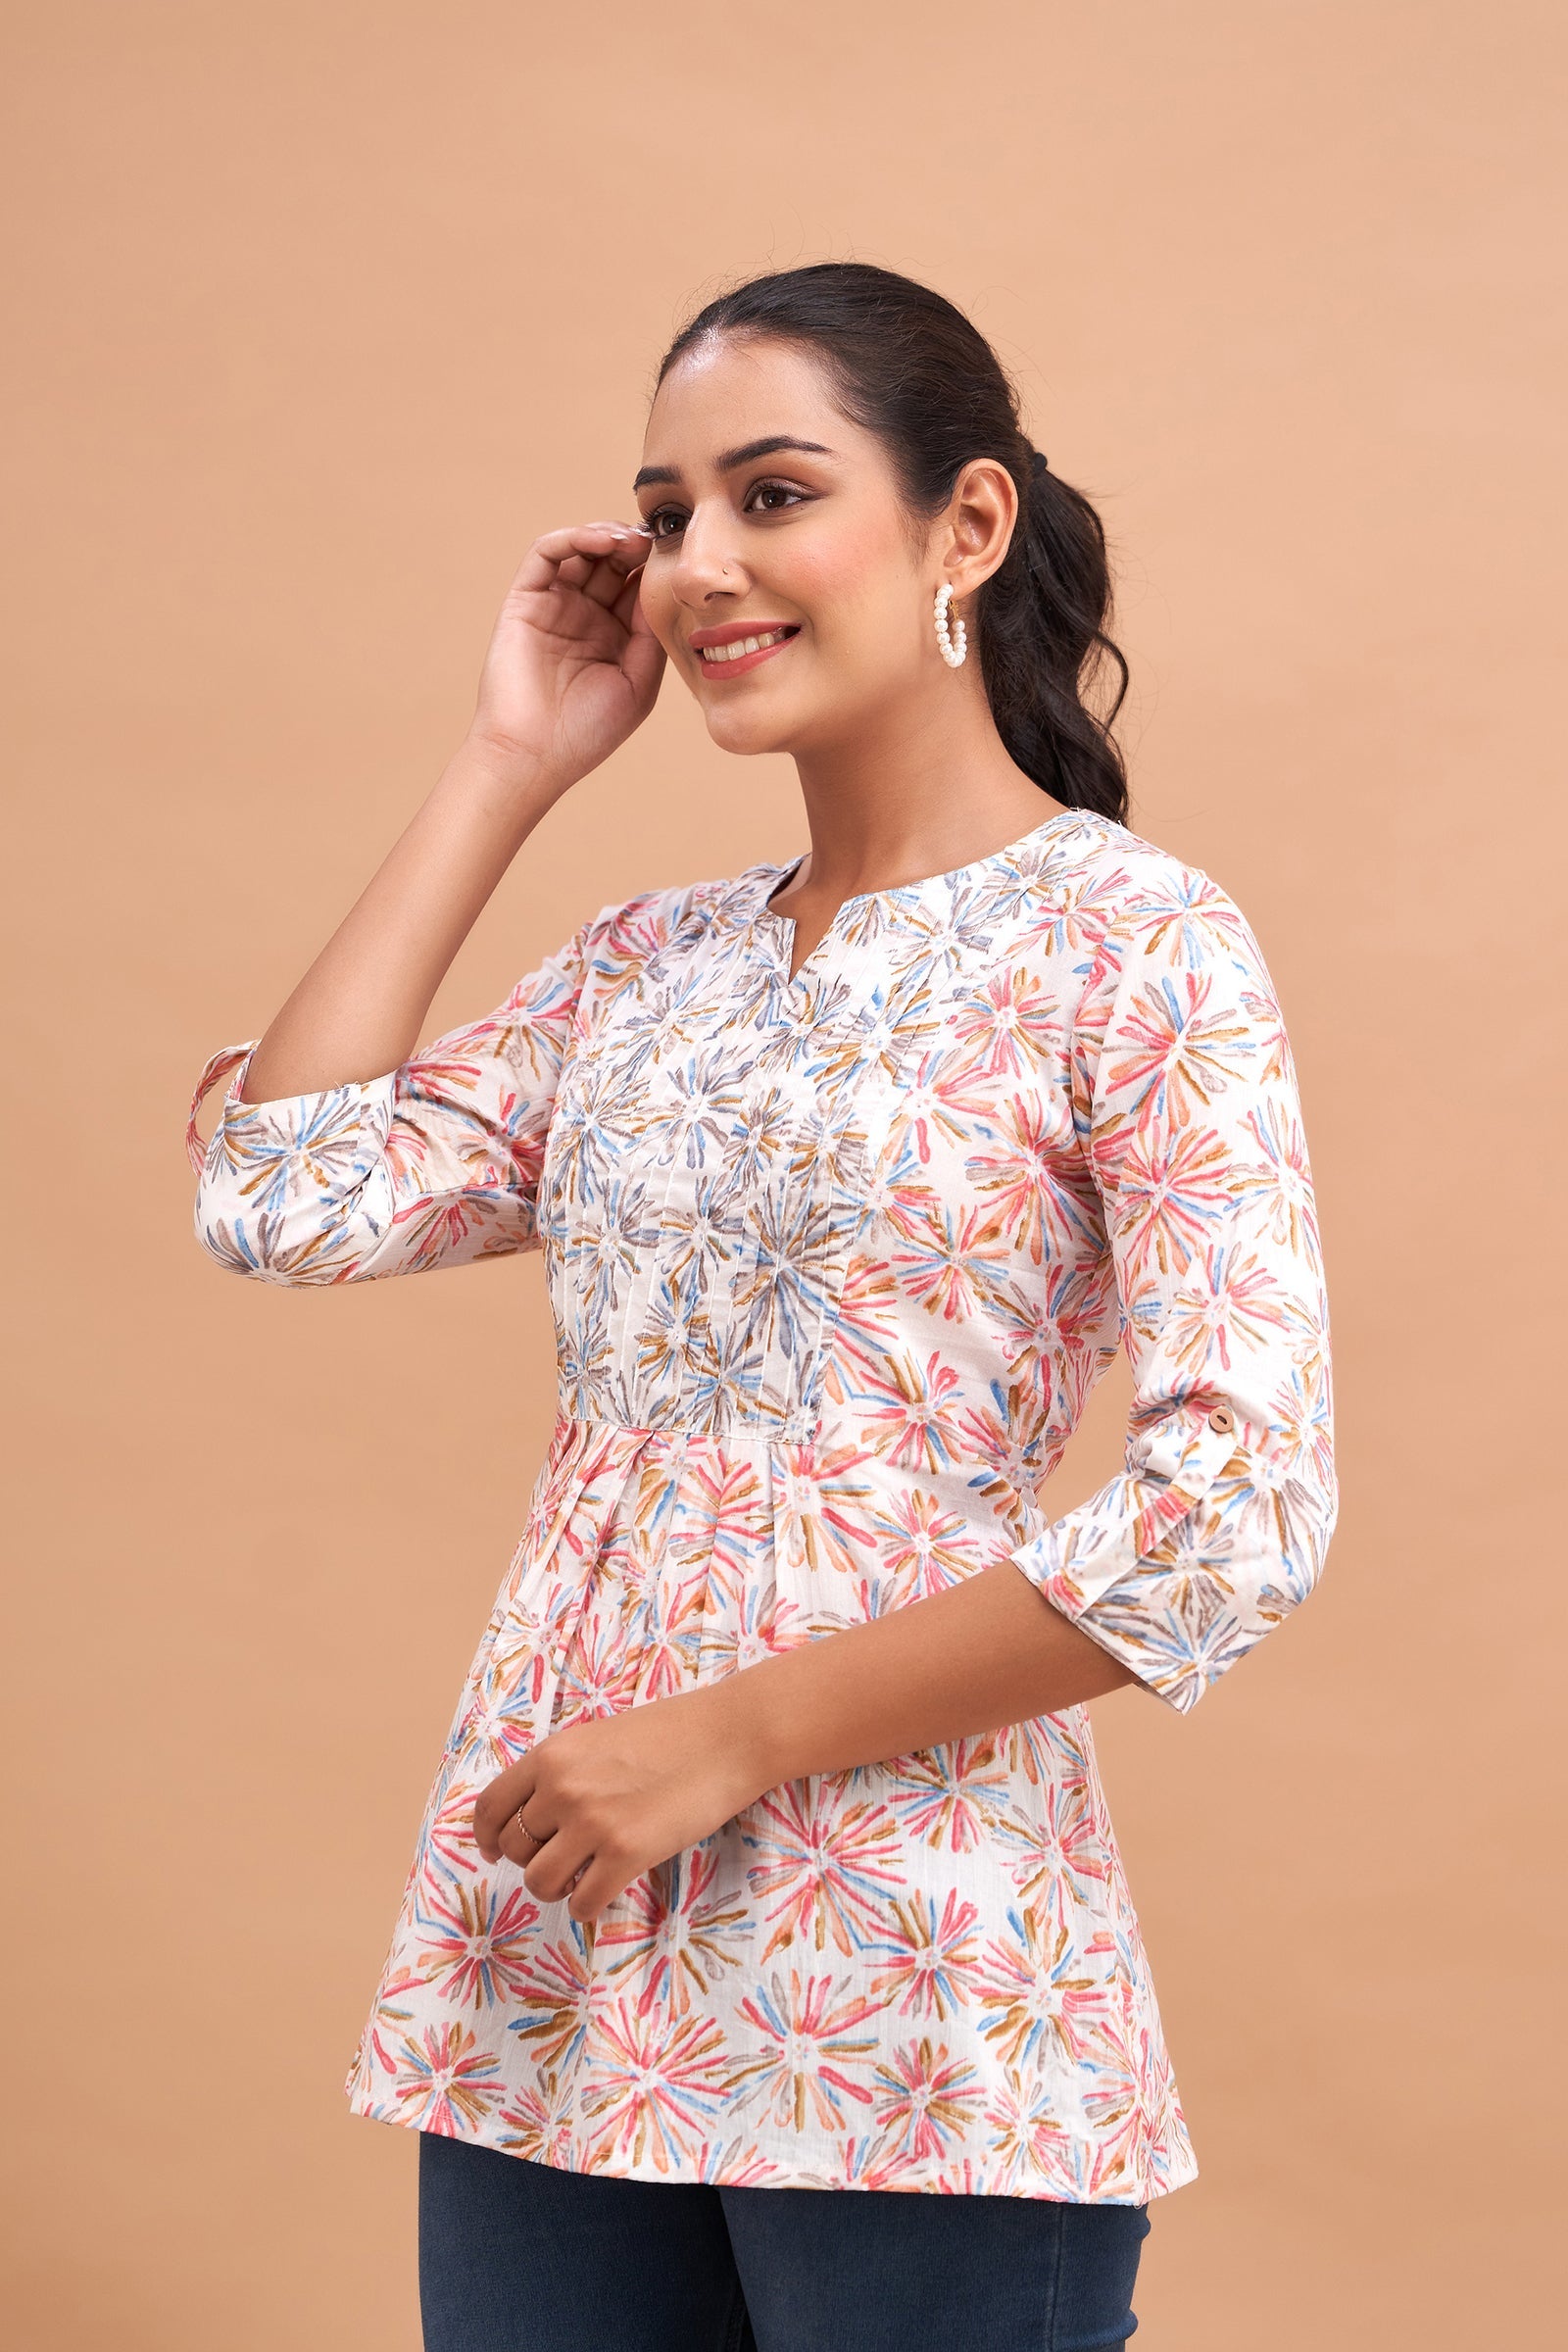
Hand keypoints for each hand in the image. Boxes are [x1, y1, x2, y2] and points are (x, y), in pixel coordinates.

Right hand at [466, 521, 665, 794]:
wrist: (534, 756)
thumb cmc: (588, 732)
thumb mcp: (638, 681)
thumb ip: (652, 633)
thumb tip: (665, 586)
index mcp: (613, 636)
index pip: (637, 585)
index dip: (656, 566)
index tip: (680, 557)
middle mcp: (583, 616)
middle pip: (611, 562)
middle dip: (635, 546)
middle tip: (657, 540)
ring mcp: (553, 606)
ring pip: (580, 551)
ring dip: (608, 536)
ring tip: (631, 542)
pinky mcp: (524, 601)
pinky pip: (546, 554)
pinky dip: (573, 538)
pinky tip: (603, 543)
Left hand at [471, 1682, 769, 1924]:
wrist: (727, 1736)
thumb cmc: (671, 1733)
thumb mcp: (599, 1738)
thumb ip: (563, 1771)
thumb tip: (536, 1814)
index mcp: (552, 1756)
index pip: (491, 1808)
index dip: (487, 1837)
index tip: (495, 1851)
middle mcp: (562, 1788)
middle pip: (514, 1848)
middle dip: (531, 1861)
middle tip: (560, 1860)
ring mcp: (593, 1822)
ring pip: (540, 1882)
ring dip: (557, 1888)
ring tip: (582, 1878)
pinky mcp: (626, 1853)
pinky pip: (582, 1902)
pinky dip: (587, 1906)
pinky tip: (604, 1893)